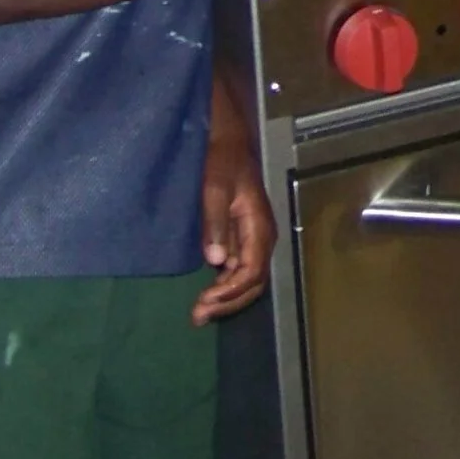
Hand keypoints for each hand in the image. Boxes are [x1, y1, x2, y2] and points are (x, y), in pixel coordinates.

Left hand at [193, 74, 273, 324]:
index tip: (204, 301)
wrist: (227, 142)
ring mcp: (253, 238)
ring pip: (249, 280)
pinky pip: (241, 270)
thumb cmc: (222, 162)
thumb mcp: (215, 187)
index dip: (231, 291)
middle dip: (228, 302)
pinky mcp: (243, 238)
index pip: (252, 270)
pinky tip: (208, 293)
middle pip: (254, 282)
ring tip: (200, 312)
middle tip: (198, 315)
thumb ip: (215, 222)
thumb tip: (217, 260)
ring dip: (227, 298)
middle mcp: (261, 236)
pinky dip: (226, 287)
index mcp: (259, 225)